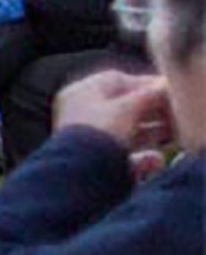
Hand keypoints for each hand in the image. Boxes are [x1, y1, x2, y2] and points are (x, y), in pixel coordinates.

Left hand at [50, 68, 176, 175]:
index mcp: (80, 94)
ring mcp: (86, 139)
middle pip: (122, 108)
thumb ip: (148, 95)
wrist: (81, 174)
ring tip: (173, 134)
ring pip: (125, 133)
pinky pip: (123, 158)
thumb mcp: (127, 108)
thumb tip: (164, 86)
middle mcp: (80, 114)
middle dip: (151, 111)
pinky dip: (141, 158)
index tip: (167, 88)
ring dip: (150, 133)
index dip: (144, 84)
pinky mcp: (95, 164)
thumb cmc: (100, 131)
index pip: (115, 81)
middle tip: (175, 114)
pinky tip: (156, 160)